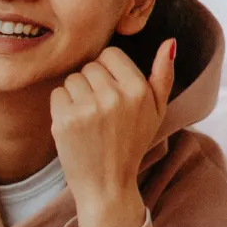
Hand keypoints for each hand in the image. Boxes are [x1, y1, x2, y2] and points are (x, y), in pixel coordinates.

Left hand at [51, 39, 174, 226]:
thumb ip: (163, 76)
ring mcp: (88, 108)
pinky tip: (73, 124)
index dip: (106, 70)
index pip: (110, 54)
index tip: (110, 89)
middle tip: (99, 109)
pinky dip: (61, 106)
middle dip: (91, 83)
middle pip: (88, 66)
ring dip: (75, 94)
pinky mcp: (64, 120)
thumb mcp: (156, 111)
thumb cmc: (131, 144)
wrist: (107, 183)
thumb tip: (169, 42)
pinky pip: (56, 94)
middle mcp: (114, 97)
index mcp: (138, 90)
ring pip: (71, 79)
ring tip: (87, 117)